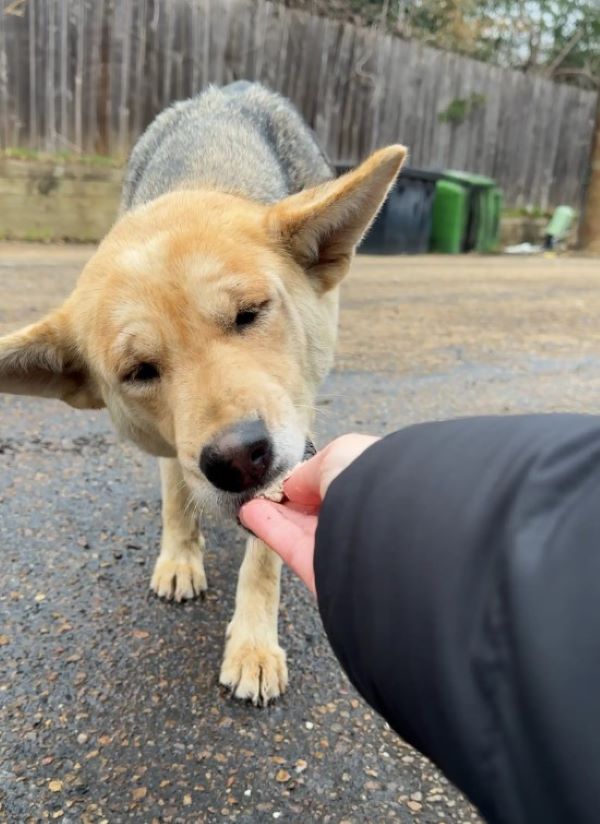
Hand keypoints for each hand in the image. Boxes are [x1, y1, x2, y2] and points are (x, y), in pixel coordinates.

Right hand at [240, 434, 378, 594]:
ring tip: (251, 499)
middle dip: (293, 499)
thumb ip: (310, 471)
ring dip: (275, 512)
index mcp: (379, 489)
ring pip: (302, 528)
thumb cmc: (374, 480)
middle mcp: (366, 519)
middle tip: (266, 488)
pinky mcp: (321, 572)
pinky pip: (290, 545)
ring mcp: (344, 548)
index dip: (315, 478)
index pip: (343, 483)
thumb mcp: (339, 454)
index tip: (290, 473)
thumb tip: (292, 486)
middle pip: (321, 510)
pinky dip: (268, 528)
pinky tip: (250, 512)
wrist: (390, 526)